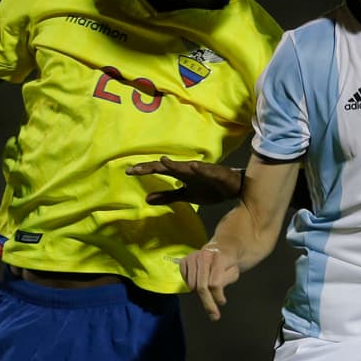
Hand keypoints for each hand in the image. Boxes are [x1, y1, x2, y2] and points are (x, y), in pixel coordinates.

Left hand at [126, 156, 241, 205]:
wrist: (233, 187)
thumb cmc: (208, 188)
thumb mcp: (185, 195)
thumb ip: (167, 196)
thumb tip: (146, 199)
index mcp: (180, 173)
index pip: (159, 170)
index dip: (144, 170)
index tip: (128, 171)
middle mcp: (188, 169)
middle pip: (167, 166)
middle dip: (152, 166)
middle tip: (136, 169)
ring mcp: (202, 170)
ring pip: (186, 166)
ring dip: (174, 164)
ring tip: (162, 161)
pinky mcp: (216, 173)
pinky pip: (208, 171)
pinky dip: (201, 169)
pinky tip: (194, 166)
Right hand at [178, 245, 239, 320]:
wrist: (220, 248)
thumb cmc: (227, 263)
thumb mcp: (233, 272)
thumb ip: (225, 281)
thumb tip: (216, 296)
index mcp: (219, 257)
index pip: (214, 283)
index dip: (218, 295)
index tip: (222, 302)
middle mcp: (204, 256)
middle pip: (202, 287)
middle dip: (208, 303)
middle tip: (214, 316)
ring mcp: (192, 257)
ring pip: (192, 285)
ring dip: (200, 293)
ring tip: (209, 289)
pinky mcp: (184, 260)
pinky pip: (185, 280)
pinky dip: (192, 285)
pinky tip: (199, 280)